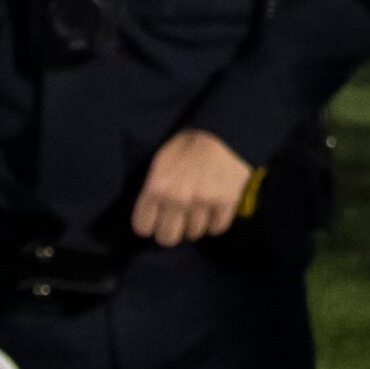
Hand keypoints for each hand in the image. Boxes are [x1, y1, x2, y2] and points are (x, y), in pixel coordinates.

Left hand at [131, 130, 256, 246]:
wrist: (225, 130)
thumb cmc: (189, 143)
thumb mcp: (161, 160)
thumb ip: (155, 187)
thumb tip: (153, 212)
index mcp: (156, 186)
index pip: (143, 227)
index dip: (150, 224)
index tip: (157, 218)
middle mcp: (177, 198)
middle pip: (167, 238)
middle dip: (172, 230)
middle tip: (179, 220)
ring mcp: (203, 202)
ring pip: (193, 234)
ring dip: (196, 224)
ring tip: (199, 210)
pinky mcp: (226, 202)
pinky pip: (217, 229)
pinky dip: (216, 223)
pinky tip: (215, 211)